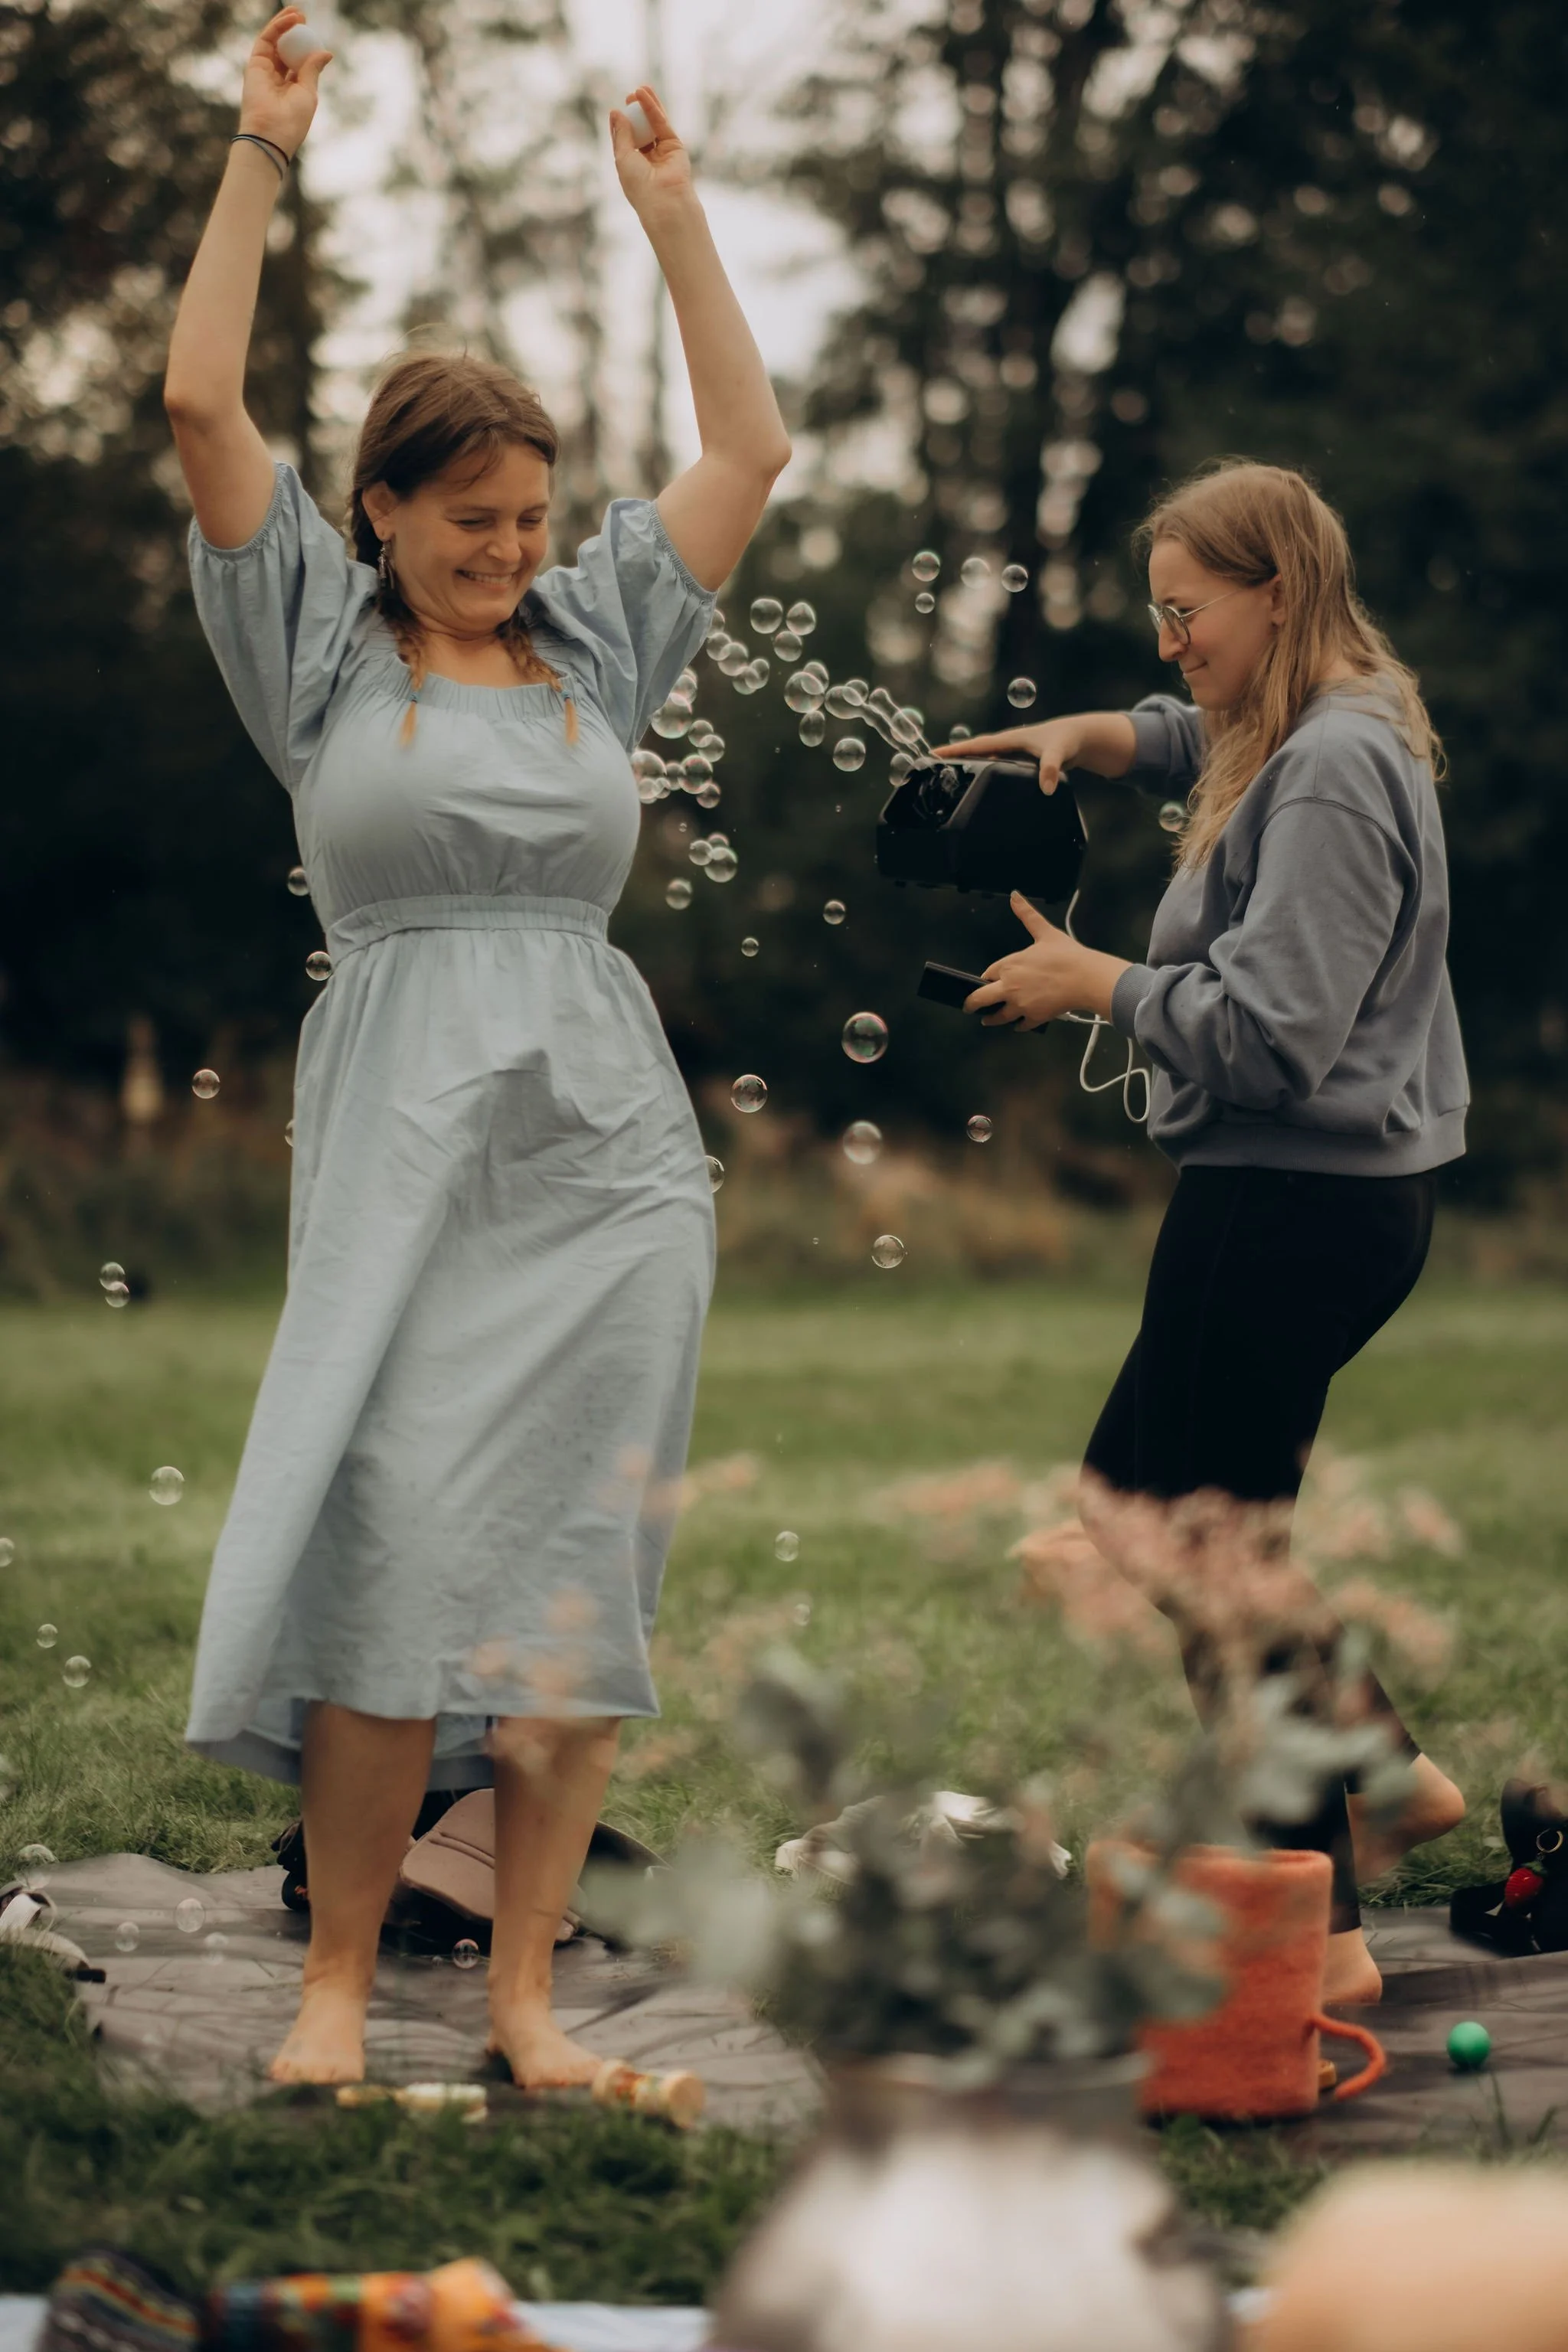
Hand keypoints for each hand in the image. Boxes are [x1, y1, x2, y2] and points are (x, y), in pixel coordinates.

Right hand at [238, 9, 331, 158]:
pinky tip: (291, 20)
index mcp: (291, 88)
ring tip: (298, 13)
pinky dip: (277, 27)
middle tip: (304, 16)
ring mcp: (264, 70)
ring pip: (274, 41)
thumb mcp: (308, 92)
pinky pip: (266, 40)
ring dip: (285, 24)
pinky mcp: (255, 64)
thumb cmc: (293, 120)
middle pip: (284, 49)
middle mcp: (277, 78)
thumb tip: (326, 52)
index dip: (305, 46)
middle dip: (294, 31)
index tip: (313, 33)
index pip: (297, 62)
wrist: (271, 132)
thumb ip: (313, 70)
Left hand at [610, 85, 693, 214]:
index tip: (616, 111)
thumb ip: (621, 133)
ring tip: (639, 89)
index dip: (622, 124)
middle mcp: (648, 158)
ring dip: (647, 106)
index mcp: (633, 165)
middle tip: (629, 96)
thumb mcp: (622, 156)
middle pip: (641, 130)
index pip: (626, 140)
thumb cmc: (639, 184)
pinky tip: (645, 95)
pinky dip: (653, 108)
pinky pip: (661, 123)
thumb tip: (616, 112)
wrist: (663, 198)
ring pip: (653, 124)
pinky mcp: (674, 145)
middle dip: (635, 113)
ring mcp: (662, 151)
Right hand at [931, 715, 1085, 794]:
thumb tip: (1046, 788)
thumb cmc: (1066, 740)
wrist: (1079, 737)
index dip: (954, 750)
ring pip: (982, 761)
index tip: (932, 754)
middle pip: (973, 753)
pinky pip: (993, 769)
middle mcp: (1006, 745)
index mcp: (1009, 739)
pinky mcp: (1016, 763)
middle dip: (952, 758)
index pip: (975, 745)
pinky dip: (981, 775)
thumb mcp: (1058, 753)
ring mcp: (1010, 754)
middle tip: (929, 767)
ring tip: (944, 779)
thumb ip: (1051, 769)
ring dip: (964, 767)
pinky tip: (974, 786)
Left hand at [965, 892, 1129, 1029]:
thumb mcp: (1044, 931)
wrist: (1085, 977)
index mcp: (1009, 965)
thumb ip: (1027, 914)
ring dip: (991, 1019)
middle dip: (972, 1003)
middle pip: (981, 999)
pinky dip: (1018, 1025)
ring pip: (998, 1016)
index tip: (985, 981)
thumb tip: (1014, 895)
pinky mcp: (1033, 1018)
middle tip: (968, 1007)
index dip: (986, 978)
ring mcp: (1020, 1005)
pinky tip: (1017, 1025)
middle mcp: (1009, 987)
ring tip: (988, 1020)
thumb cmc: (1066, 955)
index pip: (988, 974)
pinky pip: (1020, 1025)